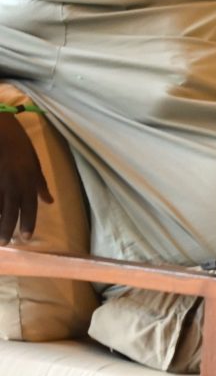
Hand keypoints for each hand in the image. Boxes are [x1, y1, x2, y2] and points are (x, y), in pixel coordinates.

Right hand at [0, 114, 50, 243]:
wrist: (2, 132)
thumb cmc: (21, 148)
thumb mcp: (36, 165)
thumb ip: (41, 185)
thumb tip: (49, 202)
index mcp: (27, 182)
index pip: (29, 207)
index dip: (27, 223)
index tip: (25, 238)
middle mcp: (13, 184)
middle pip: (10, 211)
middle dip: (7, 228)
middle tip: (5, 242)